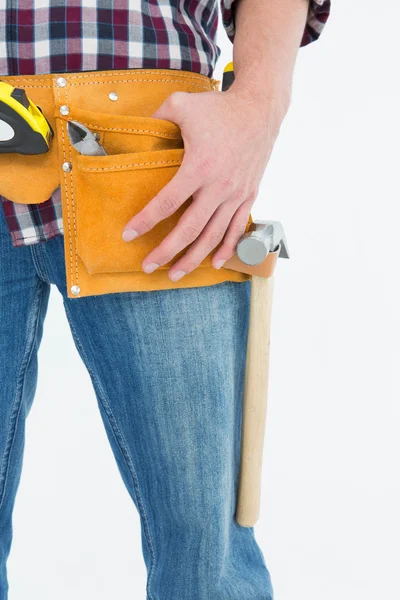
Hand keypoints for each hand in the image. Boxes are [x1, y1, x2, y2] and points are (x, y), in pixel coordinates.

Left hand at [122, 86, 285, 280]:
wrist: (259, 108)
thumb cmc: (219, 108)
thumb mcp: (181, 105)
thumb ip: (156, 119)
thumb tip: (135, 131)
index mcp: (199, 167)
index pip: (167, 202)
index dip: (145, 221)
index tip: (129, 235)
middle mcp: (219, 187)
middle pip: (189, 229)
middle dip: (166, 251)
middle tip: (148, 266)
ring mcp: (236, 194)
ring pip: (212, 236)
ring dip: (193, 258)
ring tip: (174, 274)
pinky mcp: (248, 196)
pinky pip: (236, 229)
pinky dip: (225, 248)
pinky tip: (213, 263)